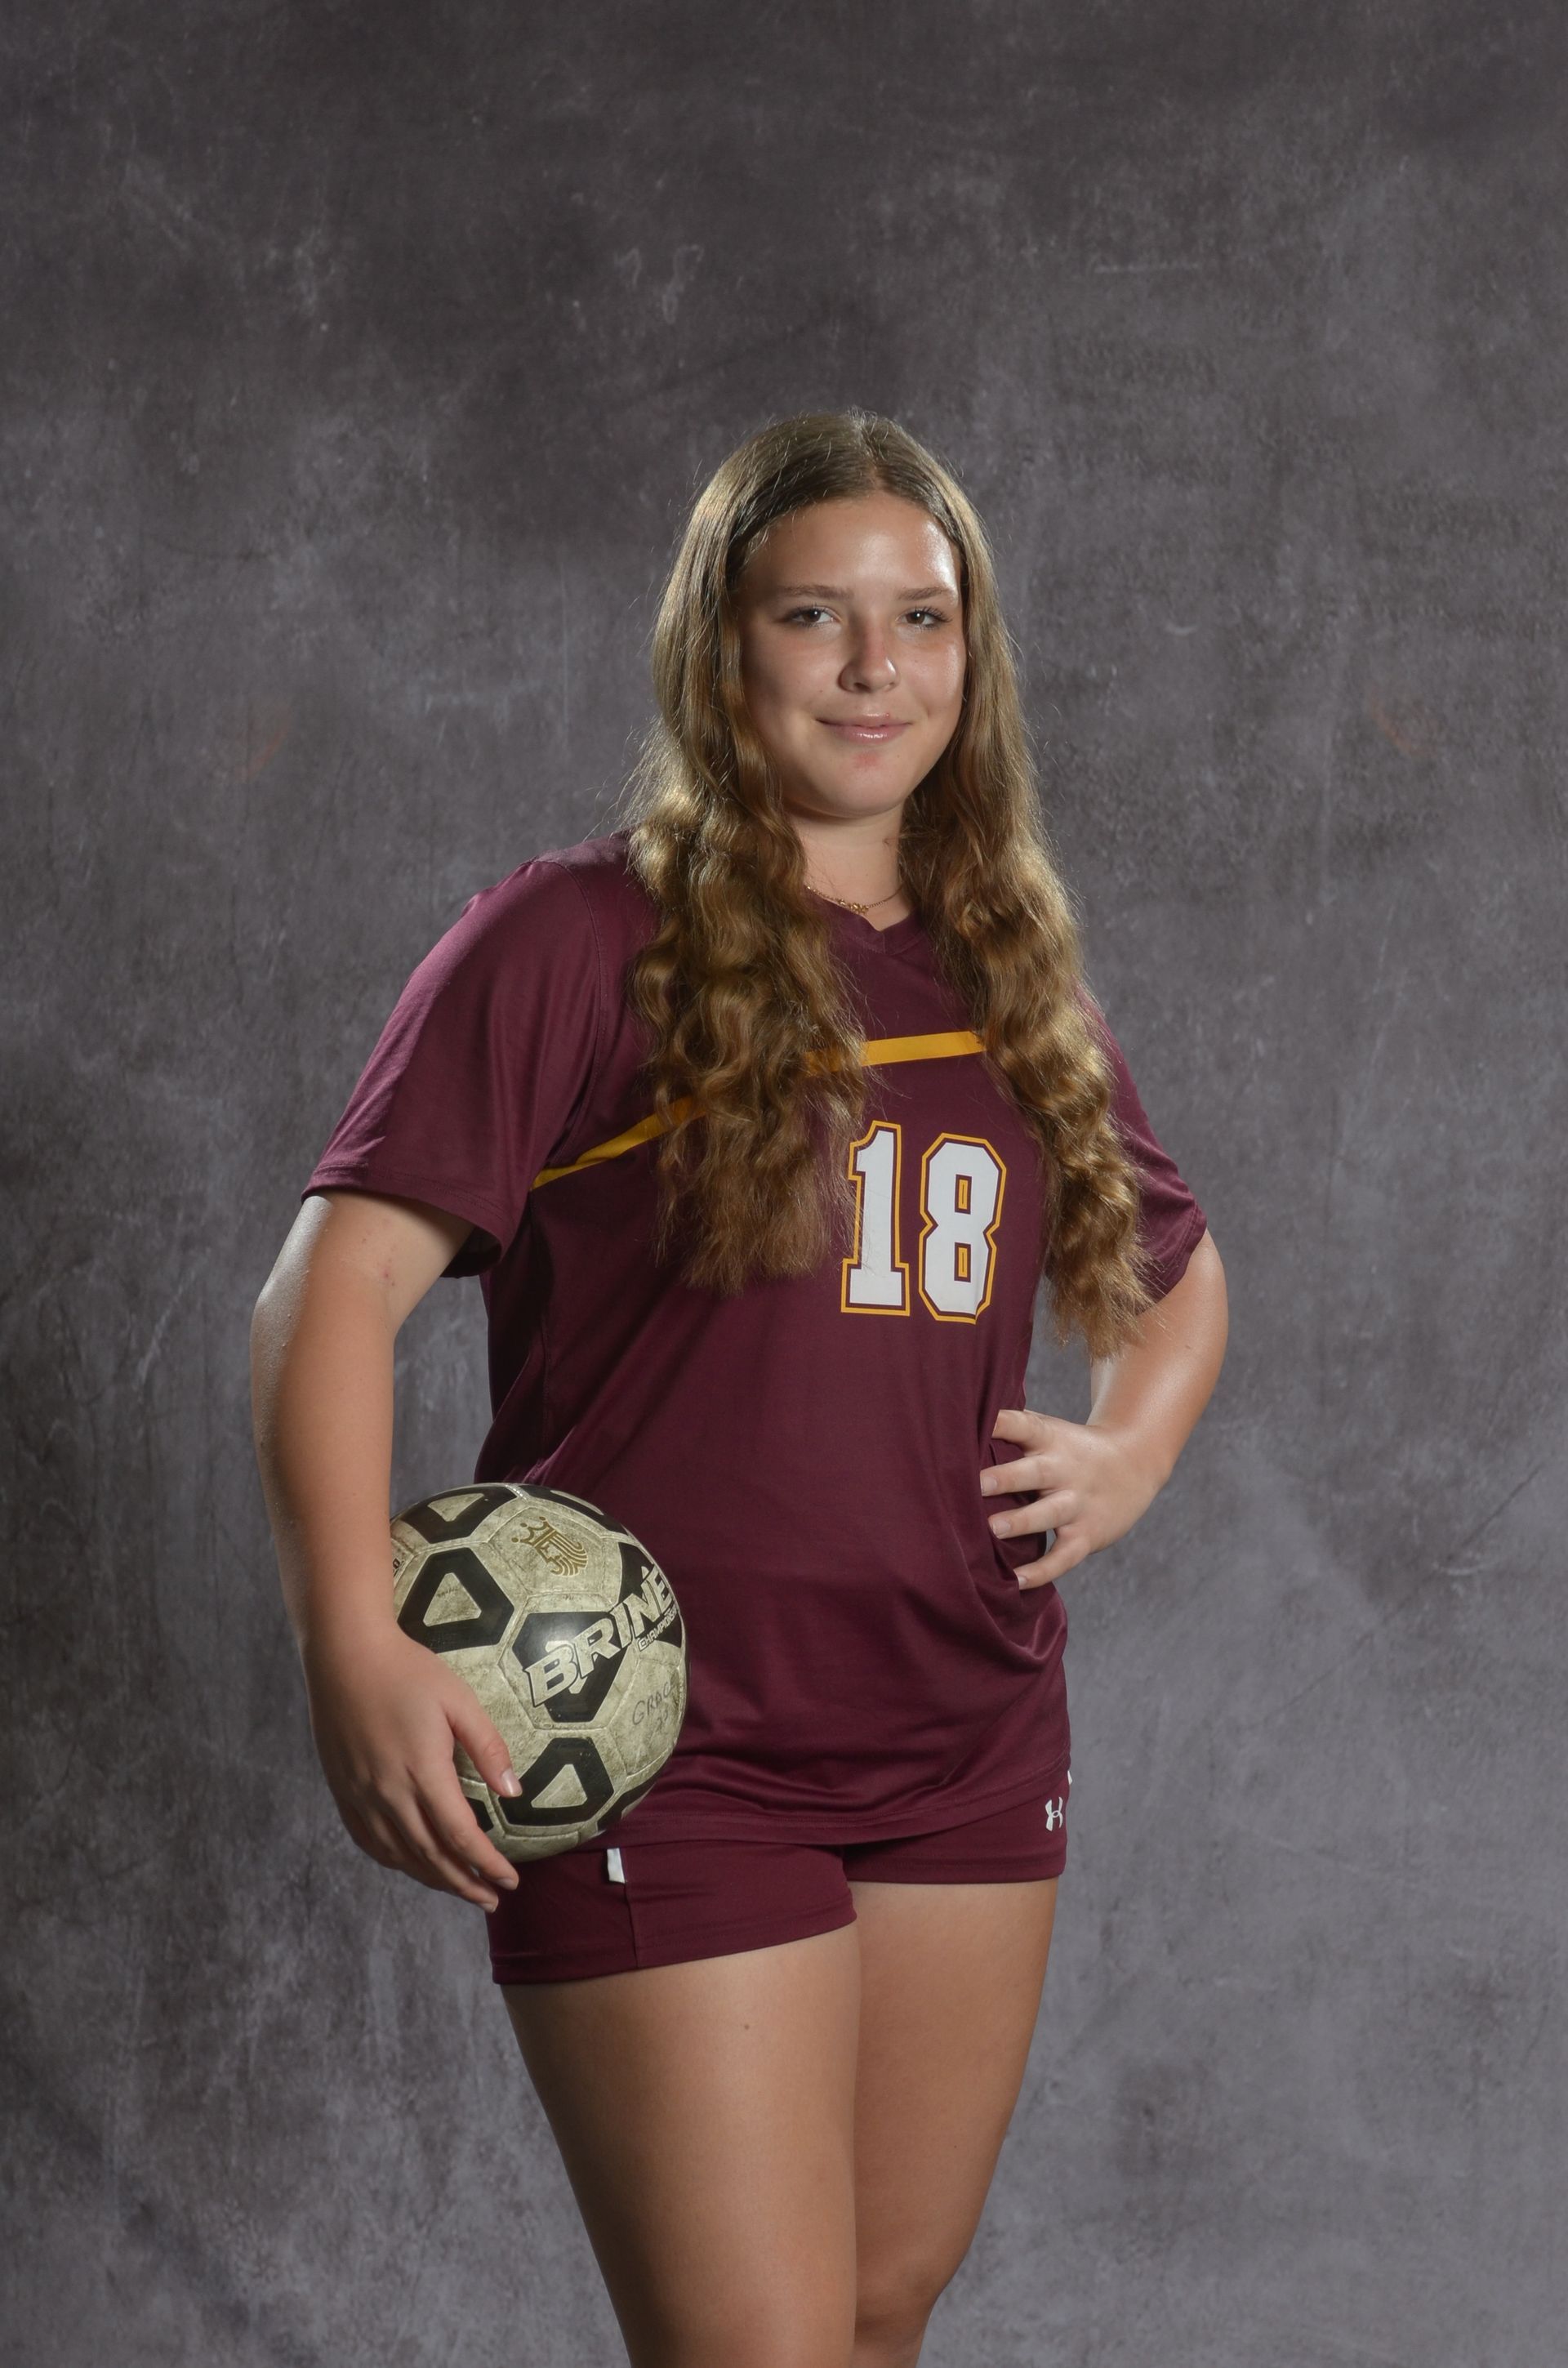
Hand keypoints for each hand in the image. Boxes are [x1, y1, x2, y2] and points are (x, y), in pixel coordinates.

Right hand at [301, 1622, 523, 1910]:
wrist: (343, 1654)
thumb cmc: (408, 1671)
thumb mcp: (459, 1700)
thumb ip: (487, 1747)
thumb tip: (513, 1793)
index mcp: (422, 1772)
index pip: (461, 1836)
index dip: (487, 1864)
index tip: (510, 1880)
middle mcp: (388, 1793)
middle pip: (431, 1857)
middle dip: (464, 1884)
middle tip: (490, 1899)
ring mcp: (361, 1795)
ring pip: (399, 1856)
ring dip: (432, 1878)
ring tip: (458, 1888)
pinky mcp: (342, 1790)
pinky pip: (369, 1842)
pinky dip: (395, 1861)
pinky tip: (411, 1864)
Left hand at [980, 1406, 1165, 1589]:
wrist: (1134, 1464)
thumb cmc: (1070, 1449)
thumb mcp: (1049, 1430)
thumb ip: (1011, 1429)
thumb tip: (953, 1424)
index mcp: (1050, 1438)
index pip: (1024, 1425)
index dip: (1001, 1423)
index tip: (977, 1424)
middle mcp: (1064, 1469)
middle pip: (1035, 1471)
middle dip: (1007, 1477)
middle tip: (978, 1484)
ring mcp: (1077, 1503)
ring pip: (1049, 1512)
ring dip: (1021, 1521)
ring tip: (992, 1529)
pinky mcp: (1086, 1535)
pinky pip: (1064, 1556)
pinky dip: (1042, 1570)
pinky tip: (1016, 1581)